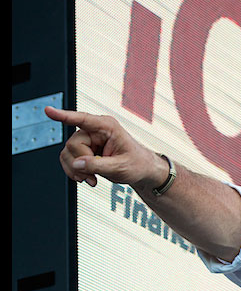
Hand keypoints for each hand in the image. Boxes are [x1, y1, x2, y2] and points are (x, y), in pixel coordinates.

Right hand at [45, 107, 167, 189]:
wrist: (141, 171)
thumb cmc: (137, 164)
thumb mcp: (120, 167)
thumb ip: (98, 165)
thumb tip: (77, 163)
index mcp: (107, 127)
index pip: (83, 119)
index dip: (64, 116)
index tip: (49, 111)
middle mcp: (95, 131)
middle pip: (73, 144)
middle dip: (81, 163)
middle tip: (93, 176)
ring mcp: (88, 140)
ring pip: (67, 153)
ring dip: (76, 169)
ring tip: (91, 179)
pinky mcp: (84, 150)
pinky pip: (68, 159)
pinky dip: (74, 171)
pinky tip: (86, 177)